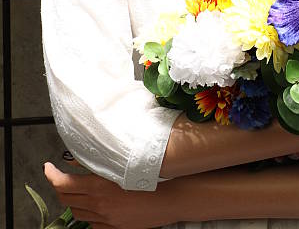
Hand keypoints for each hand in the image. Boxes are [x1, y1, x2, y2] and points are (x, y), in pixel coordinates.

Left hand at [43, 161, 159, 228]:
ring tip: (78, 190)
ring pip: (76, 212)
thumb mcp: (121, 165)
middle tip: (60, 177)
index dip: (51, 175)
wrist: (168, 199)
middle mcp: (98, 205)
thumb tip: (76, 158)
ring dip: (73, 201)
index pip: (63, 184)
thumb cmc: (149, 177)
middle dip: (59, 187)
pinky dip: (88, 213)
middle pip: (65, 199)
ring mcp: (105, 219)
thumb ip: (96, 163)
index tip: (48, 168)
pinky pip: (91, 223)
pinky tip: (96, 204)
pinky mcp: (112, 228)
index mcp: (98, 187)